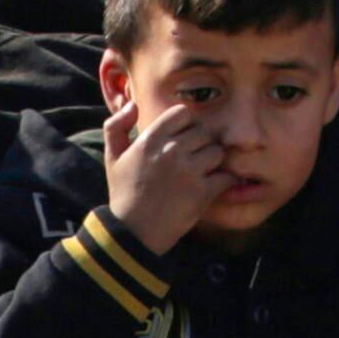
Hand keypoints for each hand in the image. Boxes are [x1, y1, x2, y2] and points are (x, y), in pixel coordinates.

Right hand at [103, 92, 238, 255]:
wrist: (133, 234)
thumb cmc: (124, 194)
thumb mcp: (112, 158)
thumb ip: (116, 126)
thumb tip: (133, 103)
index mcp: (151, 139)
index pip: (184, 112)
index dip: (187, 124)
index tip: (184, 138)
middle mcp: (172, 150)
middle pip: (204, 132)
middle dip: (201, 144)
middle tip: (194, 159)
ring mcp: (189, 171)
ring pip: (217, 152)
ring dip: (213, 162)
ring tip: (203, 173)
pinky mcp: (202, 192)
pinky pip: (226, 176)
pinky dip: (225, 180)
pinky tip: (215, 186)